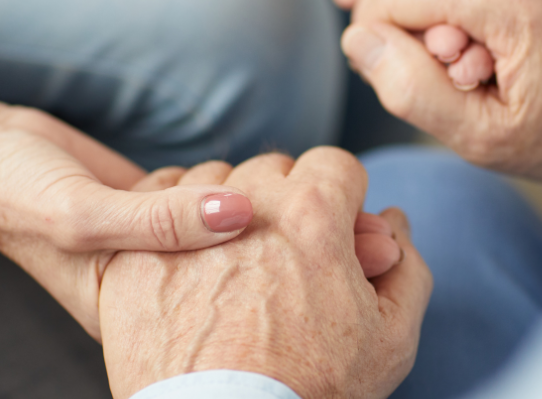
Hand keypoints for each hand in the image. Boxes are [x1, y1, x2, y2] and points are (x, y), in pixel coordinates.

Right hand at [0, 99, 252, 338]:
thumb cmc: (18, 198)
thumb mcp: (83, 217)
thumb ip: (161, 221)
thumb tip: (239, 211)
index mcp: (134, 315)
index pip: (215, 302)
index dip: (235, 267)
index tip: (229, 235)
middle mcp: (155, 287)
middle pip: (232, 260)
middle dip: (224, 223)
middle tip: (188, 204)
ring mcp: (163, 245)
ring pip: (225, 220)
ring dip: (208, 193)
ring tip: (165, 191)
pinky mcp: (164, 209)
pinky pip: (209, 193)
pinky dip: (196, 179)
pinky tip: (164, 178)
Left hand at [99, 148, 432, 398]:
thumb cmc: (312, 391)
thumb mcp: (391, 338)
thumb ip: (407, 269)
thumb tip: (393, 223)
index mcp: (313, 213)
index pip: (336, 165)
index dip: (344, 198)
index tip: (335, 231)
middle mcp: (246, 203)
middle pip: (276, 170)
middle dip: (289, 202)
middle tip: (286, 257)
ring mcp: (183, 223)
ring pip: (214, 181)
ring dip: (229, 209)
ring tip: (235, 265)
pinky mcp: (134, 251)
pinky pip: (157, 204)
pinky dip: (176, 224)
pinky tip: (190, 264)